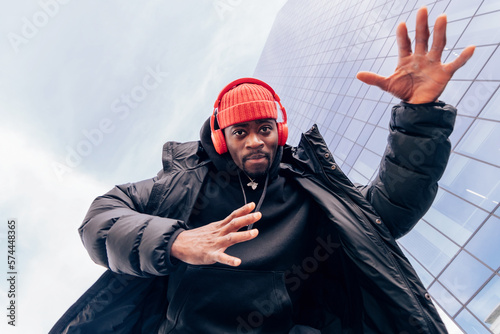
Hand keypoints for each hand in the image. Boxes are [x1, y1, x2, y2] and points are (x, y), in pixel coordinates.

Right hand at [171, 202, 260, 265]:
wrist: (178, 244)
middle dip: (247, 219)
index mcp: (218, 227)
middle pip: (234, 224)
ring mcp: (215, 243)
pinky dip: (230, 260)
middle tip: (258, 214)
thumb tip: (235, 222)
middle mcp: (218, 233)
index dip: (243, 210)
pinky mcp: (210, 254)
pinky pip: (221, 257)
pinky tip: (237, 262)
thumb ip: (223, 227)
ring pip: (231, 238)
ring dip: (243, 235)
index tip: (253, 205)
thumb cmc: (196, 238)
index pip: (232, 216)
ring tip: (254, 233)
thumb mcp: (211, 228)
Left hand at [356, 7, 474, 103]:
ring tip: (442, 17)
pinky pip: (456, 64)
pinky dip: (463, 57)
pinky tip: (471, 47)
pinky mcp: (444, 73)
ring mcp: (433, 63)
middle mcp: (421, 57)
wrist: (416, 106)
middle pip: (422, 38)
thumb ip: (374, 79)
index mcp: (406, 59)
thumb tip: (357, 74)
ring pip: (438, 45)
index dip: (403, 35)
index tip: (401, 25)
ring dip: (440, 32)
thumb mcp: (387, 85)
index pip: (404, 43)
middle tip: (422, 9)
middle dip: (422, 25)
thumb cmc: (403, 92)